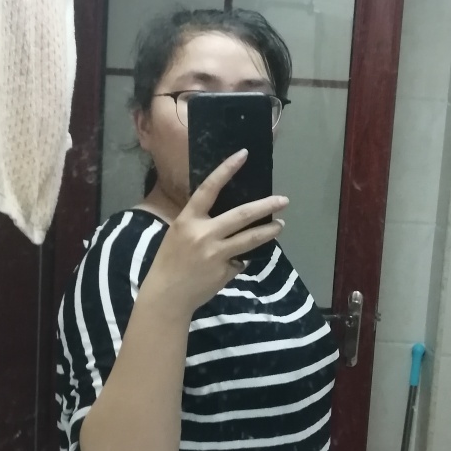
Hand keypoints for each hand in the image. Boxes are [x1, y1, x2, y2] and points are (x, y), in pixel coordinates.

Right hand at [142, 151, 287, 317]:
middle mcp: (203, 234)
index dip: (226, 170)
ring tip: (280, 226)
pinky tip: (234, 262)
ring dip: (269, 231)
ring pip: (250, 238)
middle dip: (266, 206)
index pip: (209, 188)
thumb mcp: (179, 234)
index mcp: (187, 220)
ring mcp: (216, 253)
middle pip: (242, 215)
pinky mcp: (225, 271)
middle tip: (283, 200)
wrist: (166, 295)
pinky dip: (241, 259)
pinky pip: (240, 260)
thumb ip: (200, 223)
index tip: (243, 155)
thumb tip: (230, 218)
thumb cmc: (170, 261)